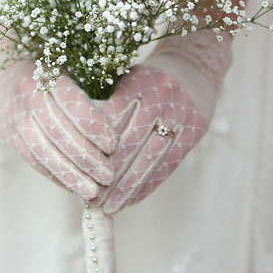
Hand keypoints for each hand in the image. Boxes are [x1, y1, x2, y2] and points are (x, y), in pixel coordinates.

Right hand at [0, 37, 117, 199]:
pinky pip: (34, 161)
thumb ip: (86, 93)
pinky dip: (55, 176)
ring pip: (44, 152)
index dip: (93, 126)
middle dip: (86, 158)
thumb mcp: (64, 69)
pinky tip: (74, 187)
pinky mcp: (10, 136)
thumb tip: (119, 128)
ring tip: (94, 191)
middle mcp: (27, 96)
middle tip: (110, 176)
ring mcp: (15, 118)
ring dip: (71, 175)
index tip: (114, 144)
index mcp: (46, 74)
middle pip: (58, 132)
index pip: (71, 103)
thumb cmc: (45, 69)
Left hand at [93, 29, 231, 213]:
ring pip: (150, 158)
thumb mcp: (125, 80)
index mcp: (138, 81)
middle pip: (130, 143)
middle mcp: (162, 95)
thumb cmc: (148, 77)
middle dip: (108, 175)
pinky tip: (132, 200)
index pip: (111, 121)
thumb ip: (105, 106)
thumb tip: (78, 147)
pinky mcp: (196, 129)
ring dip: (127, 188)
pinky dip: (149, 185)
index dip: (94, 149)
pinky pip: (169, 164)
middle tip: (89, 199)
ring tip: (109, 207)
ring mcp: (182, 113)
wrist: (195, 65)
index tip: (77, 172)